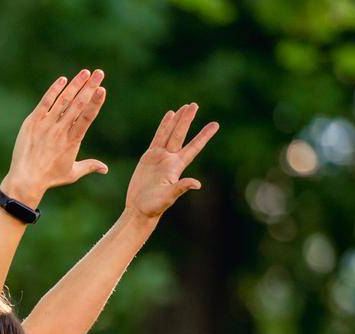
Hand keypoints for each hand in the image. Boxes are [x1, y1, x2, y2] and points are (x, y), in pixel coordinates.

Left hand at [1, 70, 108, 207]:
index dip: (96, 103)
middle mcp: (61, 130)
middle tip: (100, 73)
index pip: (88, 117)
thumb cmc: (50, 177)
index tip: (102, 89)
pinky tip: (63, 80)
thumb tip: (105, 169)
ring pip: (63, 100)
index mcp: (73, 140)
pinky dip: (54, 91)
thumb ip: (89, 166)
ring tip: (85, 72)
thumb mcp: (72, 173)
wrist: (26, 179)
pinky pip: (45, 103)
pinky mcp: (33, 122)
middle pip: (78, 105)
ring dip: (75, 85)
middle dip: (90, 87)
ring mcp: (47, 125)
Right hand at [125, 103, 217, 219]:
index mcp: (177, 167)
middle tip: (194, 104)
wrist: (139, 209)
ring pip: (170, 133)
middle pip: (181, 135)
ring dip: (178, 120)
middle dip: (188, 120)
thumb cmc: (153, 207)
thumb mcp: (168, 197)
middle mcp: (170, 160)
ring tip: (185, 107)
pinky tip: (169, 115)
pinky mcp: (149, 157)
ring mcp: (160, 157)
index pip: (194, 147)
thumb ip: (180, 188)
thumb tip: (197, 184)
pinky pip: (158, 137)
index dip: (204, 135)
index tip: (215, 124)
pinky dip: (164, 126)